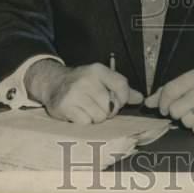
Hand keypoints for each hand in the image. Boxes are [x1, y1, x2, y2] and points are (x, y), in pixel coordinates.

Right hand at [27, 60, 142, 123]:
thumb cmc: (82, 83)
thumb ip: (120, 88)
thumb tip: (140, 99)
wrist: (53, 83)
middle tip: (98, 107)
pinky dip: (84, 122)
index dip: (123, 98)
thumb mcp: (101, 79)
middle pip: (110, 105)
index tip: (118, 102)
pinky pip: (85, 122)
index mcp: (98, 70)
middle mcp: (87, 79)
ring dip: (95, 118)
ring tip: (88, 110)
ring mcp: (75, 92)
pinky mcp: (65, 106)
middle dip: (107, 111)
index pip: (122, 85)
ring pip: (99, 117)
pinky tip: (78, 113)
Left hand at [144, 69, 193, 136]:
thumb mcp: (189, 83)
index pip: (169, 91)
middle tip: (185, 109)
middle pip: (175, 110)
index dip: (162, 103)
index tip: (164, 107)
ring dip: (189, 121)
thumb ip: (167, 92)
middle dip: (177, 113)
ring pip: (186, 122)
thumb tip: (147, 103)